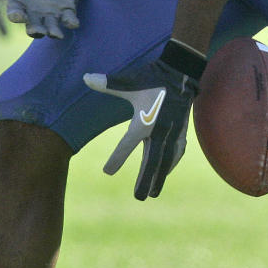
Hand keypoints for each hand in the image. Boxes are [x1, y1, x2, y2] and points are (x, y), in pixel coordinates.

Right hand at [0, 0, 83, 38]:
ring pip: (50, 26)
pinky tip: (73, 23)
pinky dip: (71, 22)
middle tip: (36, 31)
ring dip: (53, 31)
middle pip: (32, 25)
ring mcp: (51, 11)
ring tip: (56, 34)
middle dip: (34, 30)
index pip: (15, 12)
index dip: (16, 15)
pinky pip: (69, 19)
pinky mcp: (67, 7)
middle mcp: (34, 10)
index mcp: (19, 0)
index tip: (18, 15)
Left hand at [84, 40, 205, 200]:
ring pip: (167, 159)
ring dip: (160, 176)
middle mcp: (161, 129)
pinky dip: (172, 163)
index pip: (127, 144)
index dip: (117, 158)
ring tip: (153, 192)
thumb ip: (108, 83)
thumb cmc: (152, 76)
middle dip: (146, 179)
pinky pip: (177, 151)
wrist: (182, 70)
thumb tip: (85, 77)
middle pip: (153, 160)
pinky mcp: (181, 129)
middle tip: (140, 197)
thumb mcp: (130, 81)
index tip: (107, 172)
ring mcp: (173, 131)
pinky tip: (167, 169)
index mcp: (145, 120)